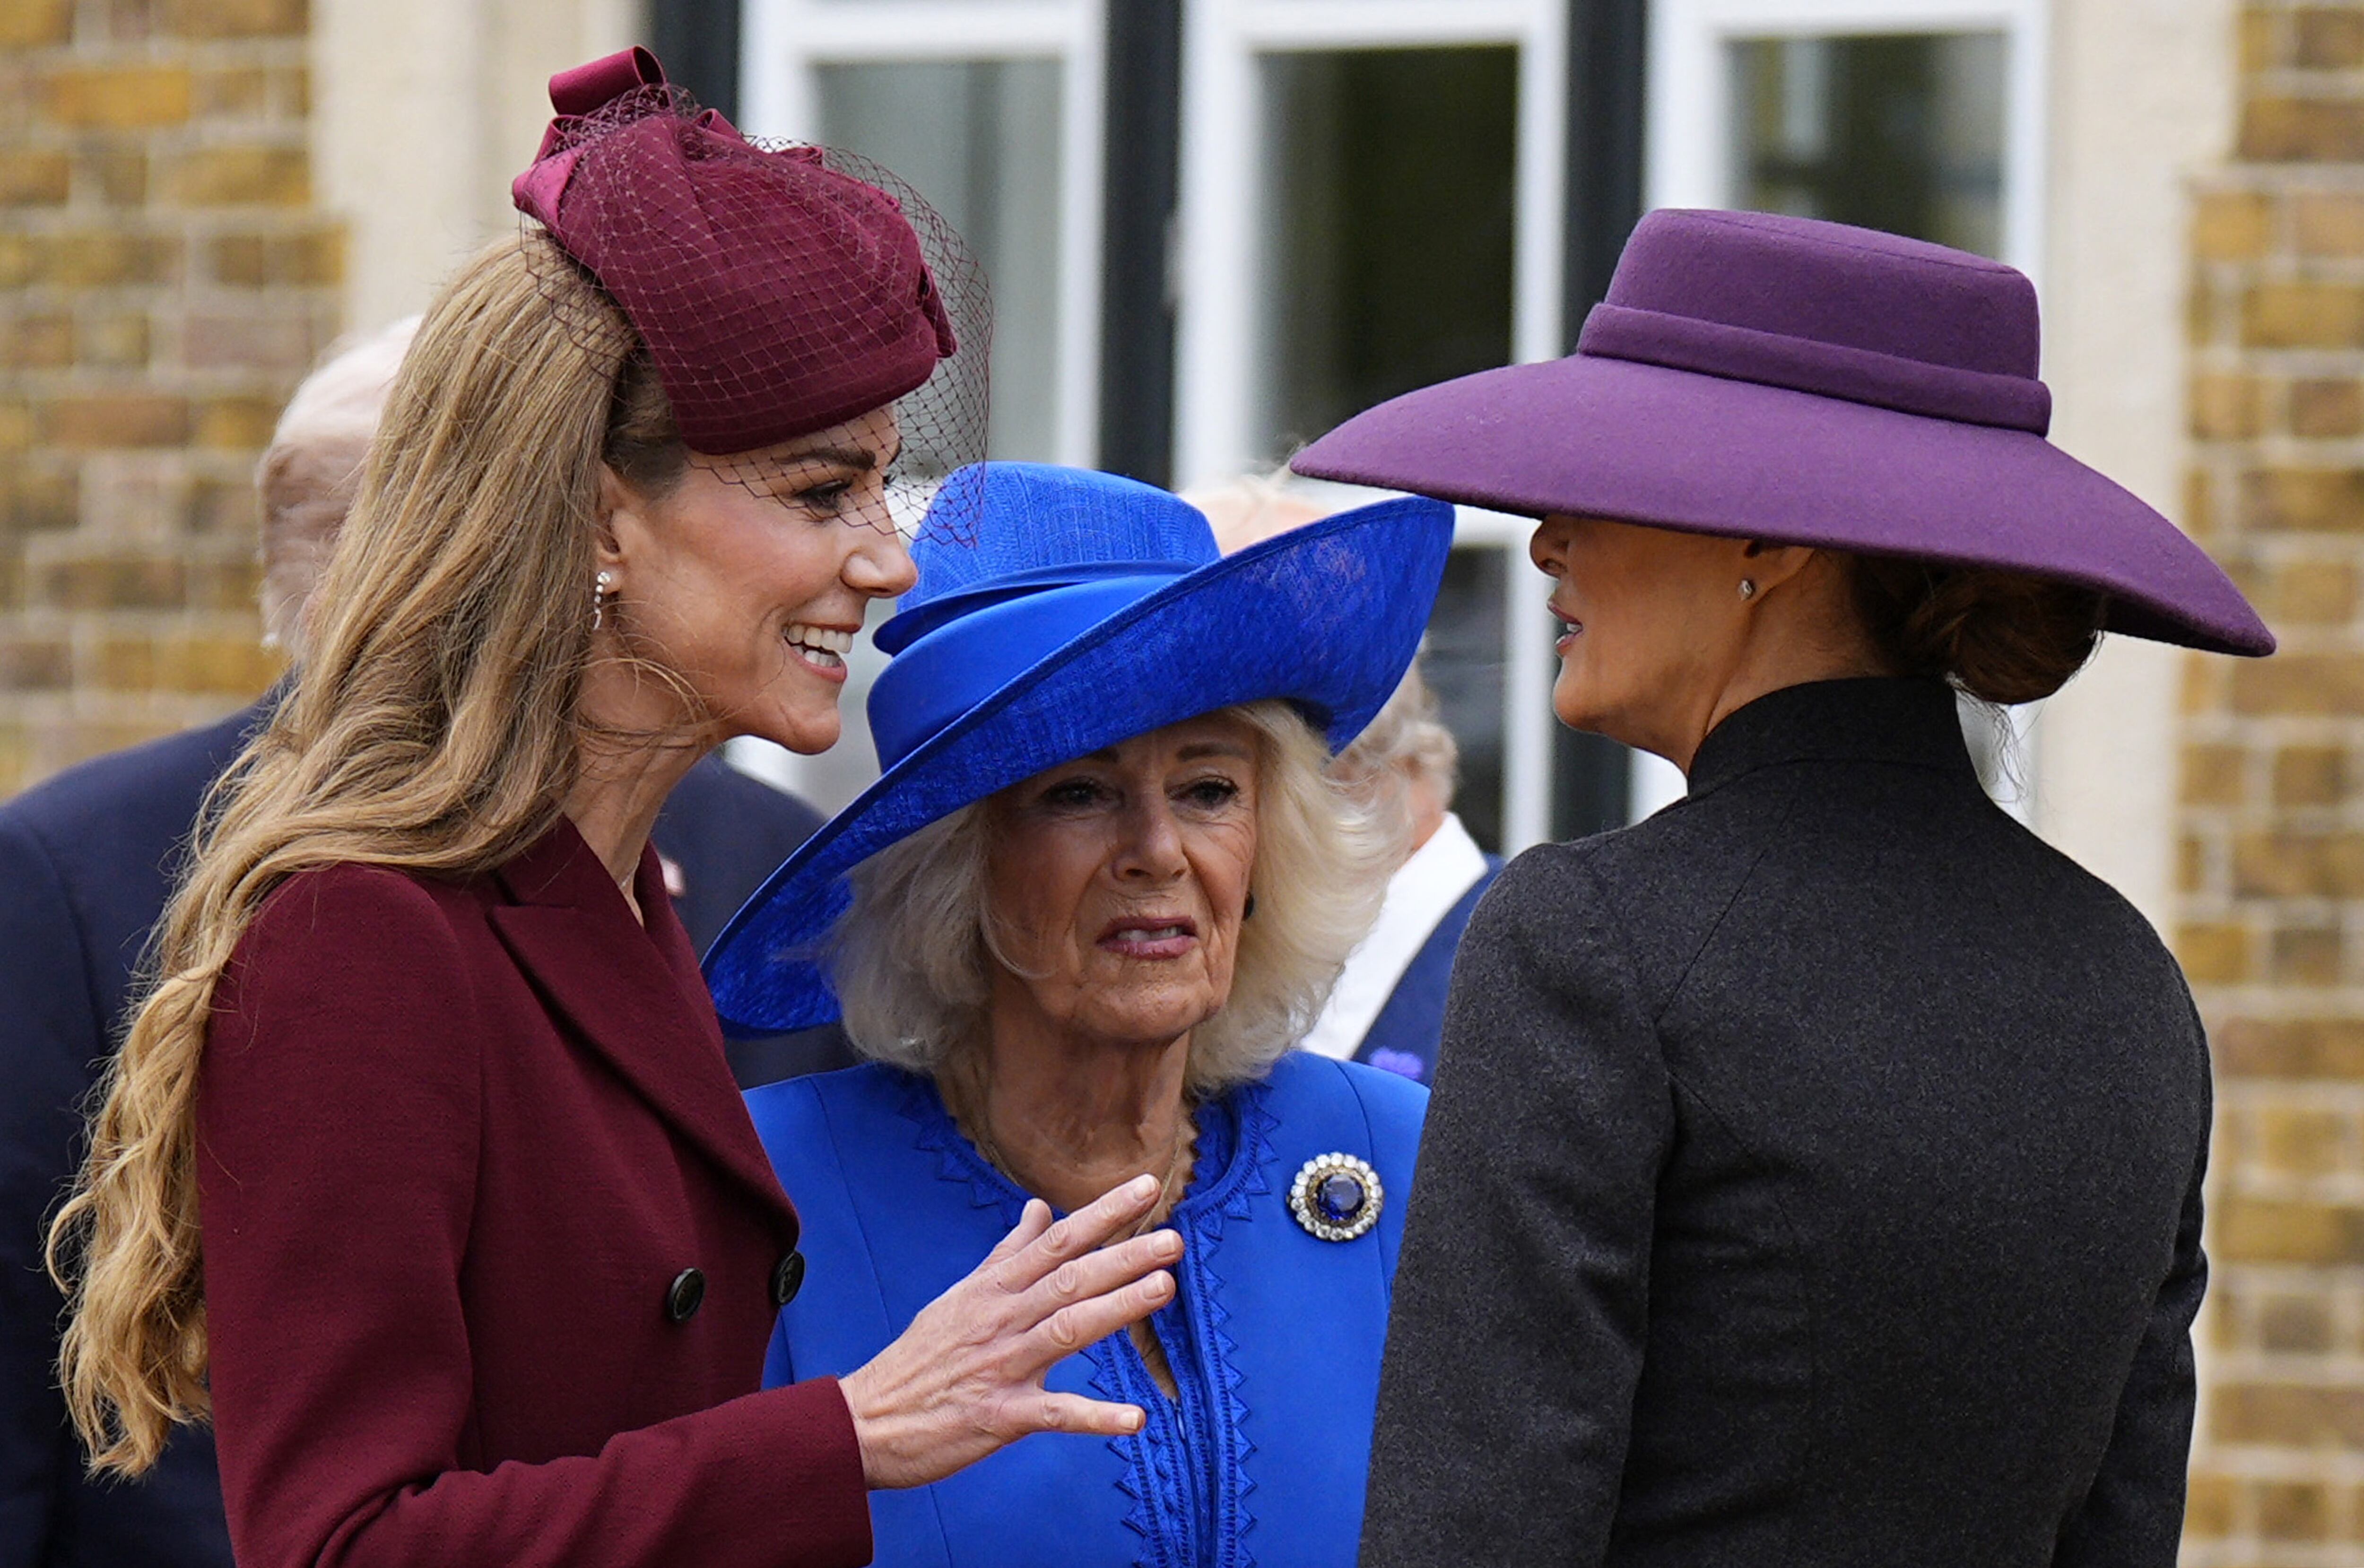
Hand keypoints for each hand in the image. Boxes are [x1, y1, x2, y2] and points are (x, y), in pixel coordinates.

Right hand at [838, 1172, 1182, 1488]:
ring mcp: (1001, 1366)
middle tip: (1174, 1239)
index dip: (1104, 1213)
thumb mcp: (961, 1296)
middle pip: (1070, 1278)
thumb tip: (1040, 1209)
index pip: (1058, 1240)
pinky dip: (1095, 1417)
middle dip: (1123, 1256)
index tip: (1148, 1186)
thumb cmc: (920, 1358)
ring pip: (1067, 1329)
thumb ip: (1007, 1254)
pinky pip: (1054, 1414)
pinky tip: (1135, 1419)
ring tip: (1164, 1288)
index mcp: (995, 1288)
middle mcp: (1002, 1319)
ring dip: (1117, 1309)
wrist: (866, 1421)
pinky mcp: (999, 1416)